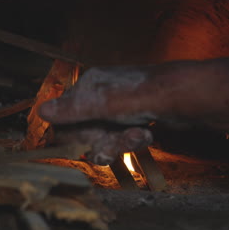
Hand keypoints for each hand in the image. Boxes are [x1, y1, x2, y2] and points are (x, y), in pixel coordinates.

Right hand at [39, 66, 156, 164]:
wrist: (187, 98)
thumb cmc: (144, 96)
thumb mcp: (105, 104)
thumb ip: (73, 109)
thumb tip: (41, 111)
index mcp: (90, 87)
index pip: (66, 117)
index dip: (75, 136)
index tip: (88, 143)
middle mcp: (102, 96)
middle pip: (86, 132)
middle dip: (102, 142)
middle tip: (118, 142)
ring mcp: (119, 109)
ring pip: (106, 138)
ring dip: (120, 143)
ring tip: (139, 135)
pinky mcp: (134, 119)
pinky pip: (122, 138)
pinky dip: (133, 140)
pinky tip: (147, 133)